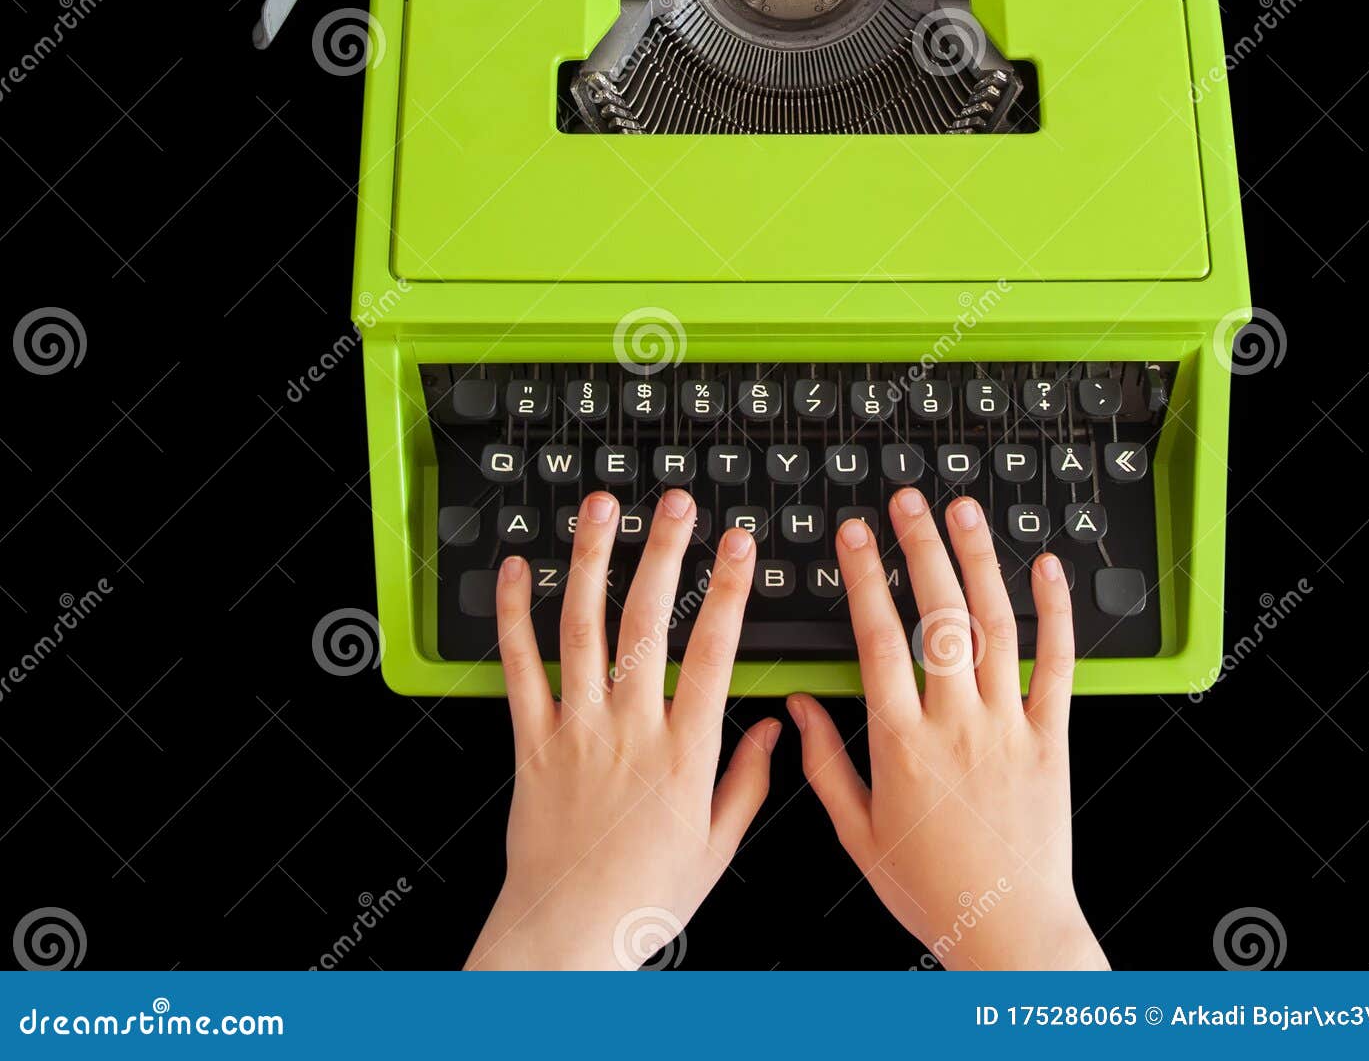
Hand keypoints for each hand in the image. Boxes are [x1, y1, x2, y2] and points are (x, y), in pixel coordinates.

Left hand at [466, 489, 779, 969]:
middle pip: (646, 622)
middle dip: (664, 552)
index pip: (713, 653)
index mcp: (683, 755)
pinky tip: (520, 570)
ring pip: (582, 629)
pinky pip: (519, 667)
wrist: (566, 937)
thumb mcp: (717, 845)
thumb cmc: (643, 896)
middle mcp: (629, 731)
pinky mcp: (532, 741)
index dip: (728, 590)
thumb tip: (779, 726)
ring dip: (592, 560)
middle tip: (675, 504)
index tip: (739, 544)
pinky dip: (515, 614)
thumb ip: (750, 780)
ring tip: (603, 510)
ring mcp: (576, 731)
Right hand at [787, 489, 1107, 970]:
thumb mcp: (860, 834)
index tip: (854, 536)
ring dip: (979, 561)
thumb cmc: (933, 889)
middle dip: (920, 549)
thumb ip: (826, 765)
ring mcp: (1008, 727)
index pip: (878, 641)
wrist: (1009, 932)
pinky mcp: (1051, 738)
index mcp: (902, 746)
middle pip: (938, 617)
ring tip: (965, 512)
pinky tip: (1047, 568)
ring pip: (994, 627)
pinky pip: (1057, 666)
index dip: (865, 580)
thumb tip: (797, 709)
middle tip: (908, 503)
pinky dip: (1055, 612)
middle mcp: (956, 726)